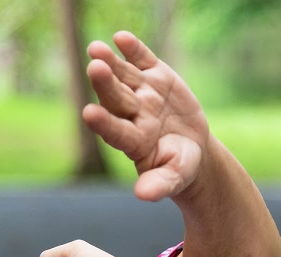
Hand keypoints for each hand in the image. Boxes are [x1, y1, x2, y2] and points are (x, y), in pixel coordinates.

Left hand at [84, 31, 209, 202]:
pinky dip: (133, 50)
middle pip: (116, 98)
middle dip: (105, 83)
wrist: (191, 149)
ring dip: (111, 62)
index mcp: (134, 141)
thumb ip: (158, 185)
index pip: (115, 132)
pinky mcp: (156, 77)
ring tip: (96, 49)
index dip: (104, 123)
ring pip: (124, 76)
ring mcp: (143, 94)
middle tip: (93, 68)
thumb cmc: (179, 168)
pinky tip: (121, 38)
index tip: (89, 114)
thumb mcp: (174, 178)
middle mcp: (133, 115)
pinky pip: (143, 60)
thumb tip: (143, 195)